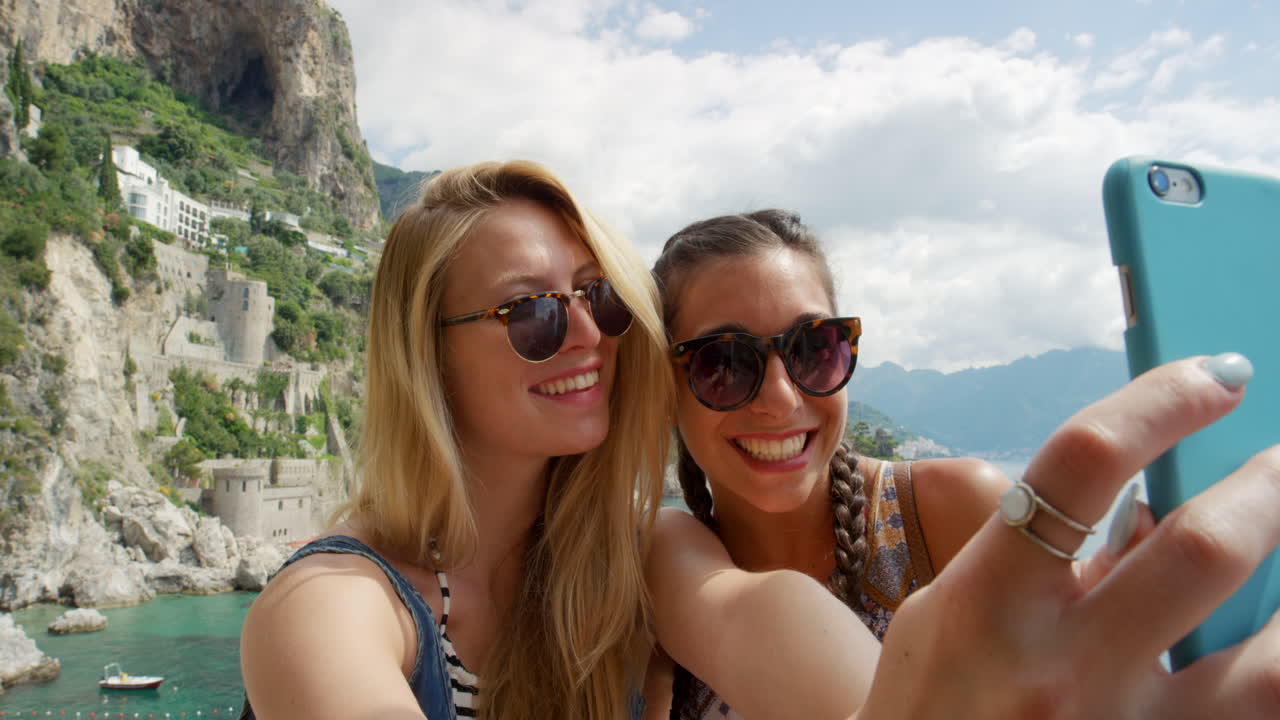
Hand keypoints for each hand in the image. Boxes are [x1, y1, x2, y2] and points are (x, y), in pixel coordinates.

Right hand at [856, 355, 1279, 719]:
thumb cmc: (928, 704)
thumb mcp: (949, 614)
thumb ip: (1040, 562)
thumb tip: (1154, 512)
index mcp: (988, 601)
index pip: (1083, 464)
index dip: (1163, 402)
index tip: (1221, 375)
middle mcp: (1062, 665)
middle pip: (1205, 548)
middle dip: (1271, 485)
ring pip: (1272, 663)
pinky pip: (1260, 718)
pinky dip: (1276, 664)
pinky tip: (1275, 636)